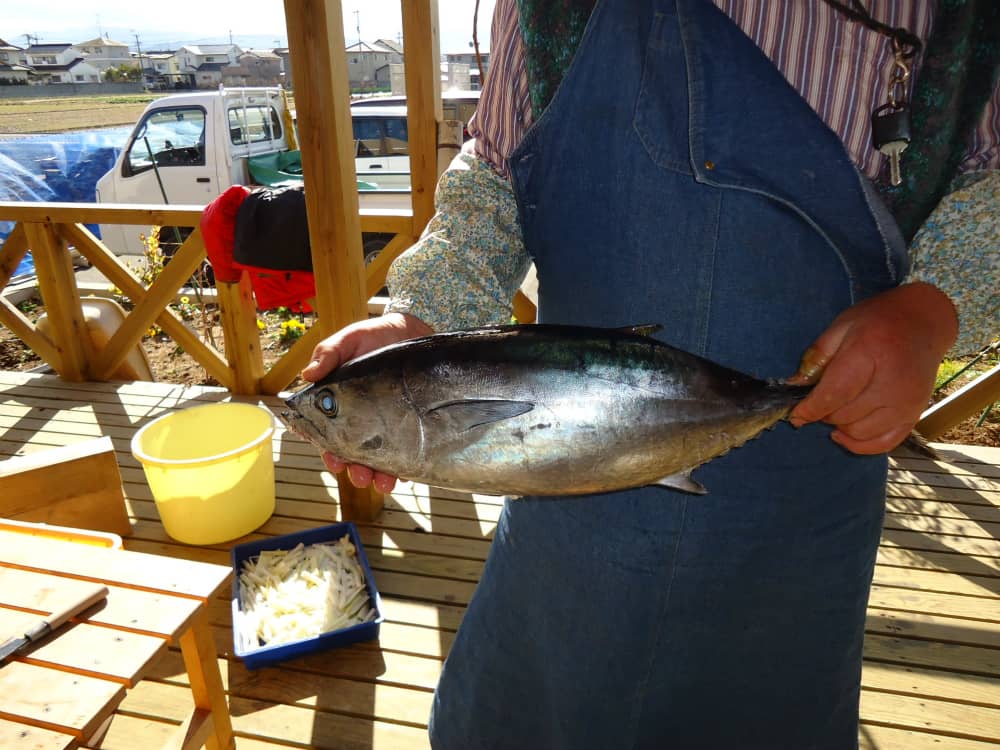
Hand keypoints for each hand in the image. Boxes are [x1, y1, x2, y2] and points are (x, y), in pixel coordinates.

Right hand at [302, 312, 433, 491]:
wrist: (412, 332)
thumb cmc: (374, 337)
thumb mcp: (348, 340)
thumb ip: (328, 354)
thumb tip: (307, 374)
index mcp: (340, 405)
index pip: (329, 435)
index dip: (329, 451)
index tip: (334, 460)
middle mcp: (361, 420)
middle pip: (353, 454)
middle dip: (355, 469)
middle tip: (360, 475)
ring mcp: (386, 425)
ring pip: (379, 459)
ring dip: (378, 475)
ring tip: (382, 482)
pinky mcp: (410, 426)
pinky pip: (407, 453)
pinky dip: (405, 468)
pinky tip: (406, 474)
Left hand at [787, 282, 957, 454]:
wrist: (925, 321)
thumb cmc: (879, 321)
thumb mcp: (841, 326)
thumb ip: (816, 357)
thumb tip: (794, 386)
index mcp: (869, 353)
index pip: (833, 394)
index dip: (809, 409)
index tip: (794, 415)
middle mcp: (892, 382)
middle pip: (844, 415)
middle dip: (823, 413)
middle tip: (819, 399)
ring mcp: (907, 402)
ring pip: (860, 433)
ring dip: (840, 426)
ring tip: (835, 409)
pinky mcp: (915, 414)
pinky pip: (884, 443)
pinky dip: (860, 444)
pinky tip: (844, 433)